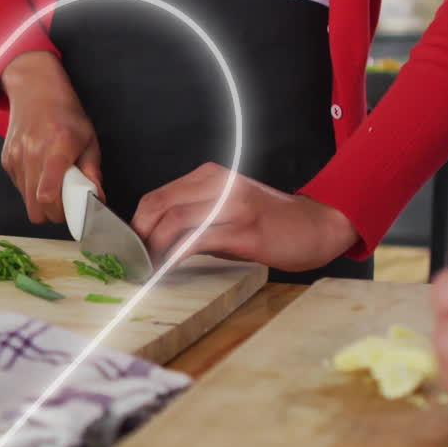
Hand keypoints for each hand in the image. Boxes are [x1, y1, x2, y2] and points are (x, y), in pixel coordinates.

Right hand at [0, 52, 101, 223]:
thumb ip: (92, 171)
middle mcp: (32, 154)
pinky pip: (20, 189)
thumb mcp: (88, 139)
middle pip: (37, 207)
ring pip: (27, 202)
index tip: (72, 210)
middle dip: (53, 213)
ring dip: (42, 203)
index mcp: (57, 147)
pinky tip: (41, 173)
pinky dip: (31, 190)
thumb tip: (98, 199)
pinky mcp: (6, 162)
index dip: (60, 209)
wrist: (34, 92)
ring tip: (54, 184)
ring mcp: (15, 159)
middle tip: (65, 203)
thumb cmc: (67, 116)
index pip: (48, 191)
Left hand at [132, 163, 357, 270]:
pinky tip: (168, 269)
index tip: (129, 248)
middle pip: (158, 205)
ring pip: (172, 220)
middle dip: (138, 236)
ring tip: (148, 269)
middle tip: (133, 262)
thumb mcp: (227, 212)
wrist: (318, 226)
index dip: (137, 223)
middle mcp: (218, 185)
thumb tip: (158, 241)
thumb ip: (195, 220)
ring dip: (153, 248)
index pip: (157, 196)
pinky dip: (175, 256)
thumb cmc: (273, 224)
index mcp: (210, 177)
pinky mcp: (243, 229)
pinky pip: (197, 240)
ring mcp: (230, 205)